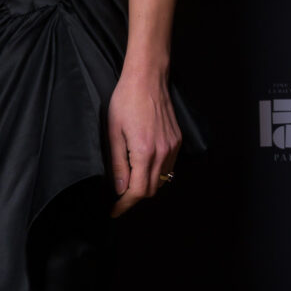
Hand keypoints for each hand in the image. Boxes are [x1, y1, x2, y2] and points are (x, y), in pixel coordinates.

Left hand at [107, 64, 181, 217]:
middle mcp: (163, 153)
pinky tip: (144, 167)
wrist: (147, 79)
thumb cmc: (126, 100)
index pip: (137, 191)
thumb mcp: (113, 132)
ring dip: (146, 186)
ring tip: (129, 183)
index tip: (114, 210)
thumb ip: (117, 163)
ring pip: (162, 180)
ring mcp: (172, 147)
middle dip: (134, 198)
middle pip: (151, 190)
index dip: (125, 205)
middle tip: (118, 198)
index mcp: (144, 152)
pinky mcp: (177, 141)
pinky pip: (169, 167)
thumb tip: (120, 189)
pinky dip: (157, 174)